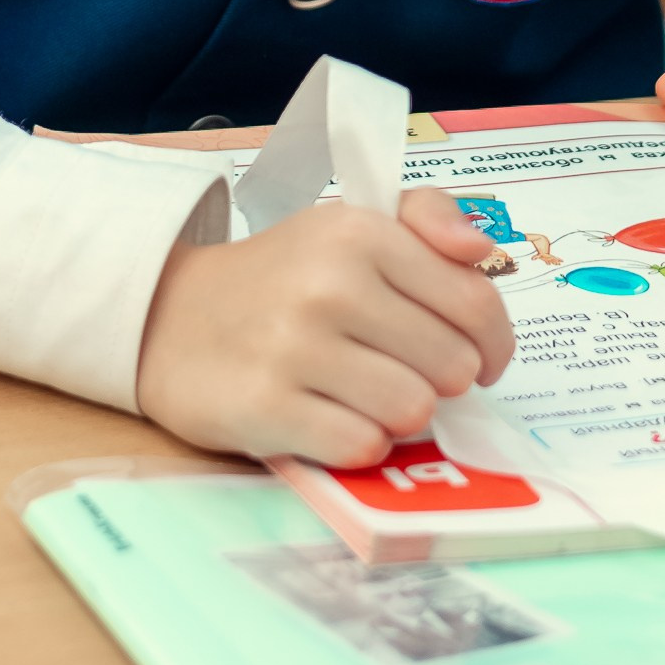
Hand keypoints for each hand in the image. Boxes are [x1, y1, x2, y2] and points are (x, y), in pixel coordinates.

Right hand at [135, 188, 514, 464]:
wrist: (169, 317)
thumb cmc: (282, 277)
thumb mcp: (350, 225)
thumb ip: (427, 218)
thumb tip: (481, 251)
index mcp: (360, 233)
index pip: (475, 302)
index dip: (496, 342)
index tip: (485, 359)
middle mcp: (330, 284)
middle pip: (452, 365)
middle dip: (441, 379)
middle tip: (406, 372)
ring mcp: (295, 348)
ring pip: (413, 409)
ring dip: (400, 414)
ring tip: (367, 396)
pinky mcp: (265, 408)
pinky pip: (362, 447)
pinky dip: (359, 443)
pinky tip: (334, 420)